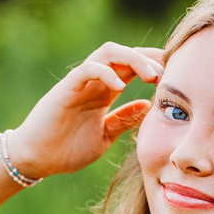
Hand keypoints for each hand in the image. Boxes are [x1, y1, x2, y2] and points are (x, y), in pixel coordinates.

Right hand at [8, 42, 162, 177]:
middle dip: (150, 59)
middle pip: (125, 54)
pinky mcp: (66, 89)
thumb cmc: (67, 149)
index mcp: (105, 92)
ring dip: (132, 59)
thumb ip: (124, 120)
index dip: (155, 67)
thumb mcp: (106, 136)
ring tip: (151, 75)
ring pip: (108, 53)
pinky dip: (105, 73)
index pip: (133, 68)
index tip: (176, 78)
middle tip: (169, 74)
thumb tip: (148, 106)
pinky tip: (121, 87)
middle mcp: (95, 82)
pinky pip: (87, 69)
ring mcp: (80, 83)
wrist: (37, 160)